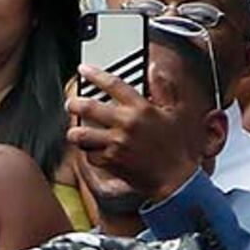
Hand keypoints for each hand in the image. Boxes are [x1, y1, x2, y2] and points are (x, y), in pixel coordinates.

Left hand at [66, 65, 201, 202]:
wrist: (177, 179)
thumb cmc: (178, 147)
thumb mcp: (177, 113)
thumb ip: (164, 89)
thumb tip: (154, 70)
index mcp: (141, 109)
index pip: (113, 84)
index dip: (94, 75)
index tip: (83, 70)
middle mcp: (126, 124)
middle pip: (88, 107)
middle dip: (74, 103)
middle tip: (71, 104)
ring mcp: (116, 143)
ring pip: (81, 134)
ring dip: (75, 132)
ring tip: (76, 131)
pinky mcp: (111, 161)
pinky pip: (89, 155)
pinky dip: (89, 153)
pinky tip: (92, 150)